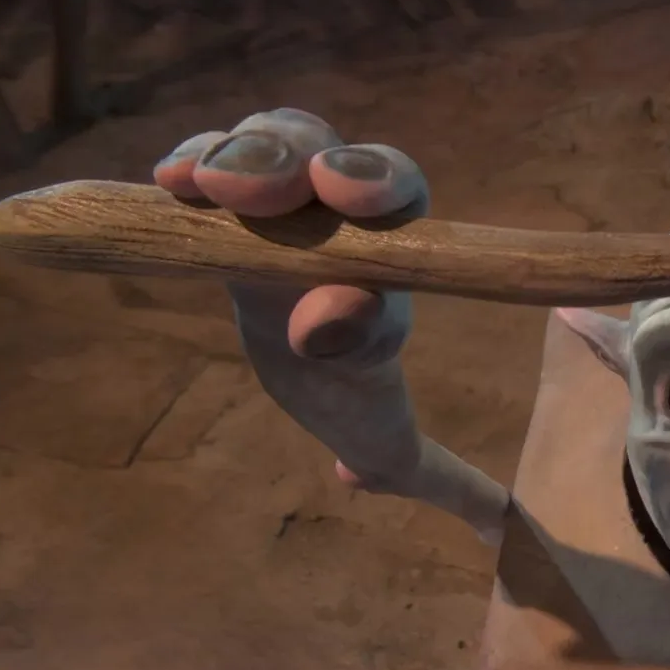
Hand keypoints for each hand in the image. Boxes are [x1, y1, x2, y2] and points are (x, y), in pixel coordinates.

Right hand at [153, 109, 508, 541]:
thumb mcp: (390, 432)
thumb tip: (501, 525)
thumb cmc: (350, 387)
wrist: (287, 357)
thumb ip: (444, 473)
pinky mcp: (212, 196)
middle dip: (299, 161)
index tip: (345, 201)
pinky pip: (203, 159)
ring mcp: (277, 188)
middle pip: (327, 153)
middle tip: (270, 192)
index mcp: (391, 248)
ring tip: (204, 184)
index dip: (377, 186)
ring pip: (267, 144)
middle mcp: (337, 205)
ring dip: (239, 156)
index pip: (396, 194)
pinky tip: (168, 181)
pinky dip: (188, 161)